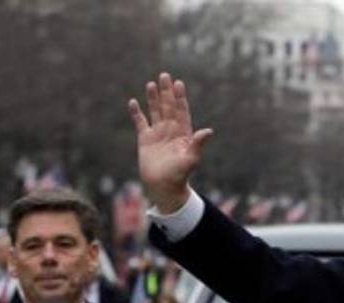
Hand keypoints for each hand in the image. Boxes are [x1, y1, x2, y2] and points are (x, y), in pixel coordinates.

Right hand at [128, 72, 212, 212]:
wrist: (164, 187)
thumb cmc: (180, 175)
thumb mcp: (191, 159)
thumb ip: (198, 144)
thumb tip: (209, 131)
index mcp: (183, 134)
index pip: (181, 111)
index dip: (180, 98)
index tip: (178, 83)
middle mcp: (171, 131)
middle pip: (168, 107)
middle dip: (167, 92)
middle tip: (164, 75)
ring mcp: (158, 134)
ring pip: (155, 112)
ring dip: (153, 98)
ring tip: (151, 84)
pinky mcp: (145, 140)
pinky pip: (140, 122)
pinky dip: (136, 113)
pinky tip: (133, 101)